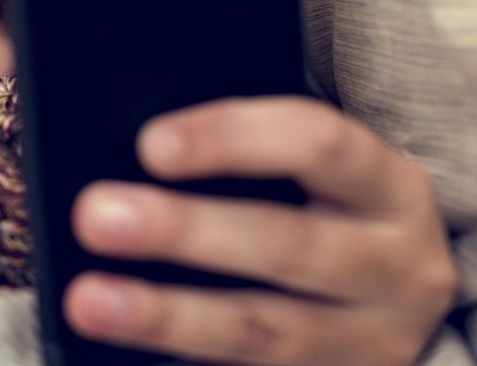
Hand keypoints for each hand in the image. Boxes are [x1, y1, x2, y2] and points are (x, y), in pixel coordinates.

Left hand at [63, 96, 457, 365]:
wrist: (394, 306)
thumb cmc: (328, 215)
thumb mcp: (317, 177)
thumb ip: (240, 162)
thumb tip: (129, 160)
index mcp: (387, 187)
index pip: (316, 142)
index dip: (230, 139)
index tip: (150, 145)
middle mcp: (393, 266)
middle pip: (284, 244)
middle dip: (183, 230)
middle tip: (95, 215)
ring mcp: (370, 342)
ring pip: (261, 330)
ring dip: (166, 315)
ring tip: (89, 300)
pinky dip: (181, 361)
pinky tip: (128, 354)